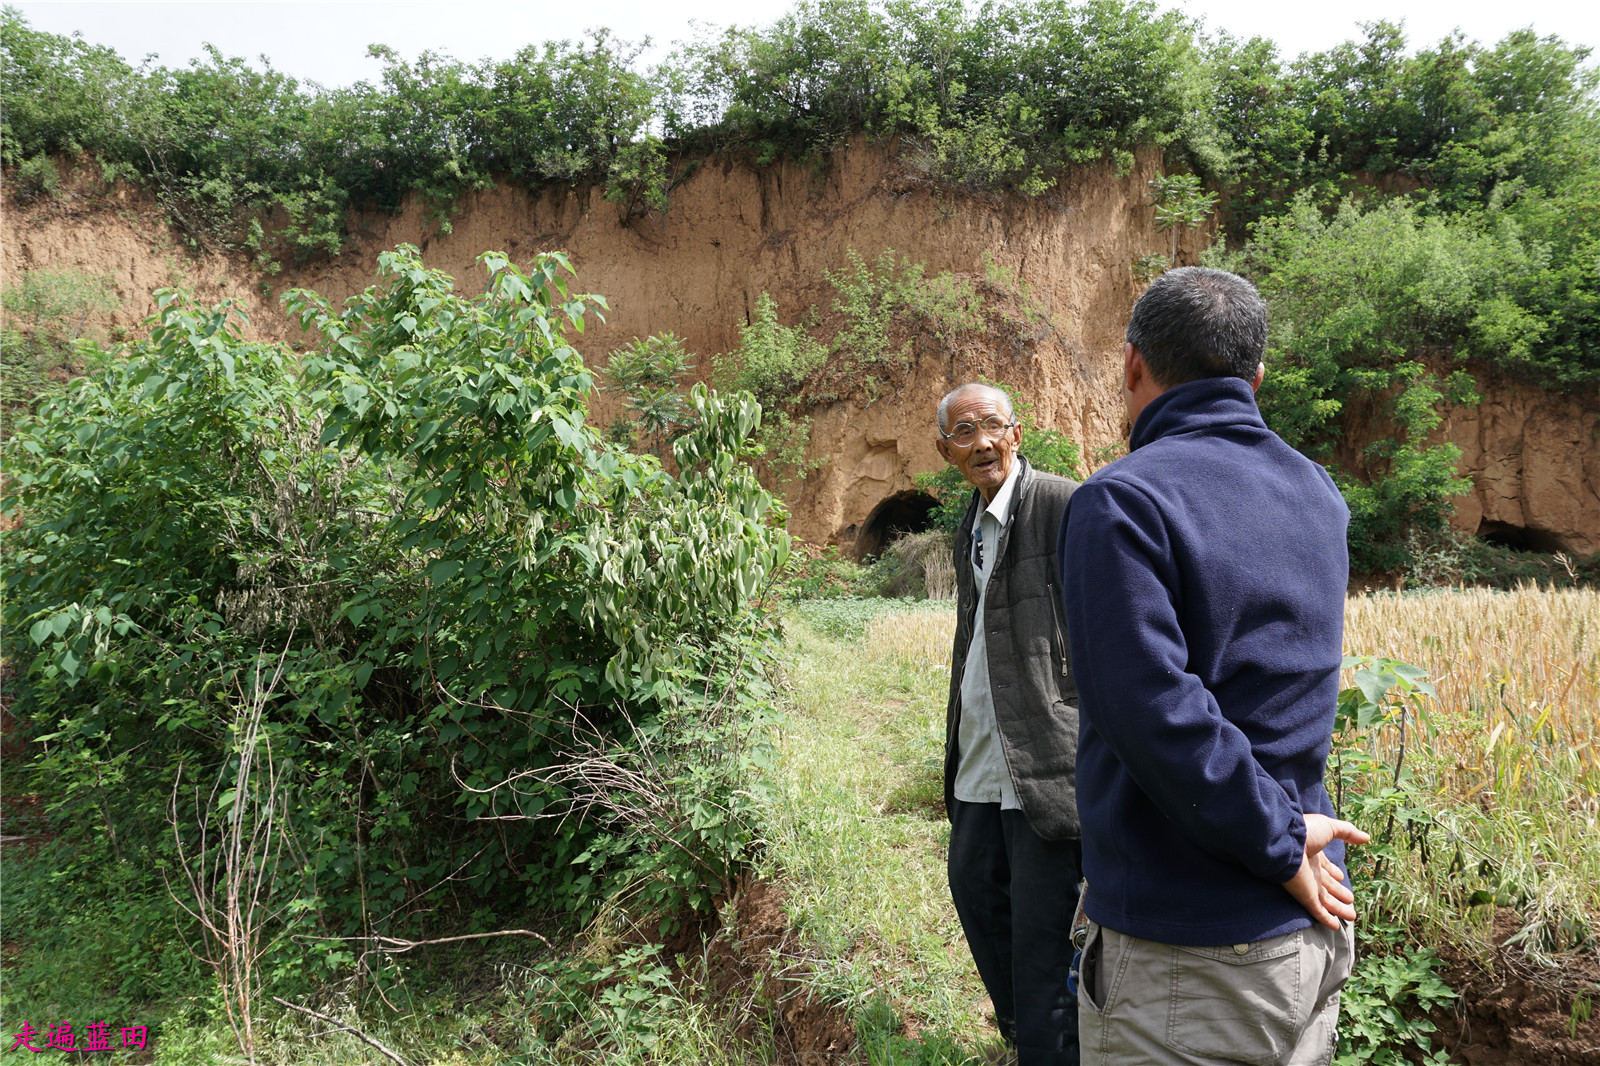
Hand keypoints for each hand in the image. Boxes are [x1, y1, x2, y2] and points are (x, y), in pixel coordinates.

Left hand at [1281, 813, 1369, 929]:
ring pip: (1326, 901)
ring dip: (1338, 909)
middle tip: (1350, 901)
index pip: (1325, 867)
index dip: (1334, 873)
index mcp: (1314, 855)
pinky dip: (1326, 919)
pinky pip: (1317, 911)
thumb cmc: (1305, 832)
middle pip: (1327, 886)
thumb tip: (1366, 838)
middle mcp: (1311, 872)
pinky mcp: (1304, 897)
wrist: (1285, 842)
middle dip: (1338, 893)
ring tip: (1351, 916)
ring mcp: (1308, 885)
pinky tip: (1335, 926)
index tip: (1341, 877)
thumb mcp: (1329, 828)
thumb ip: (1347, 832)